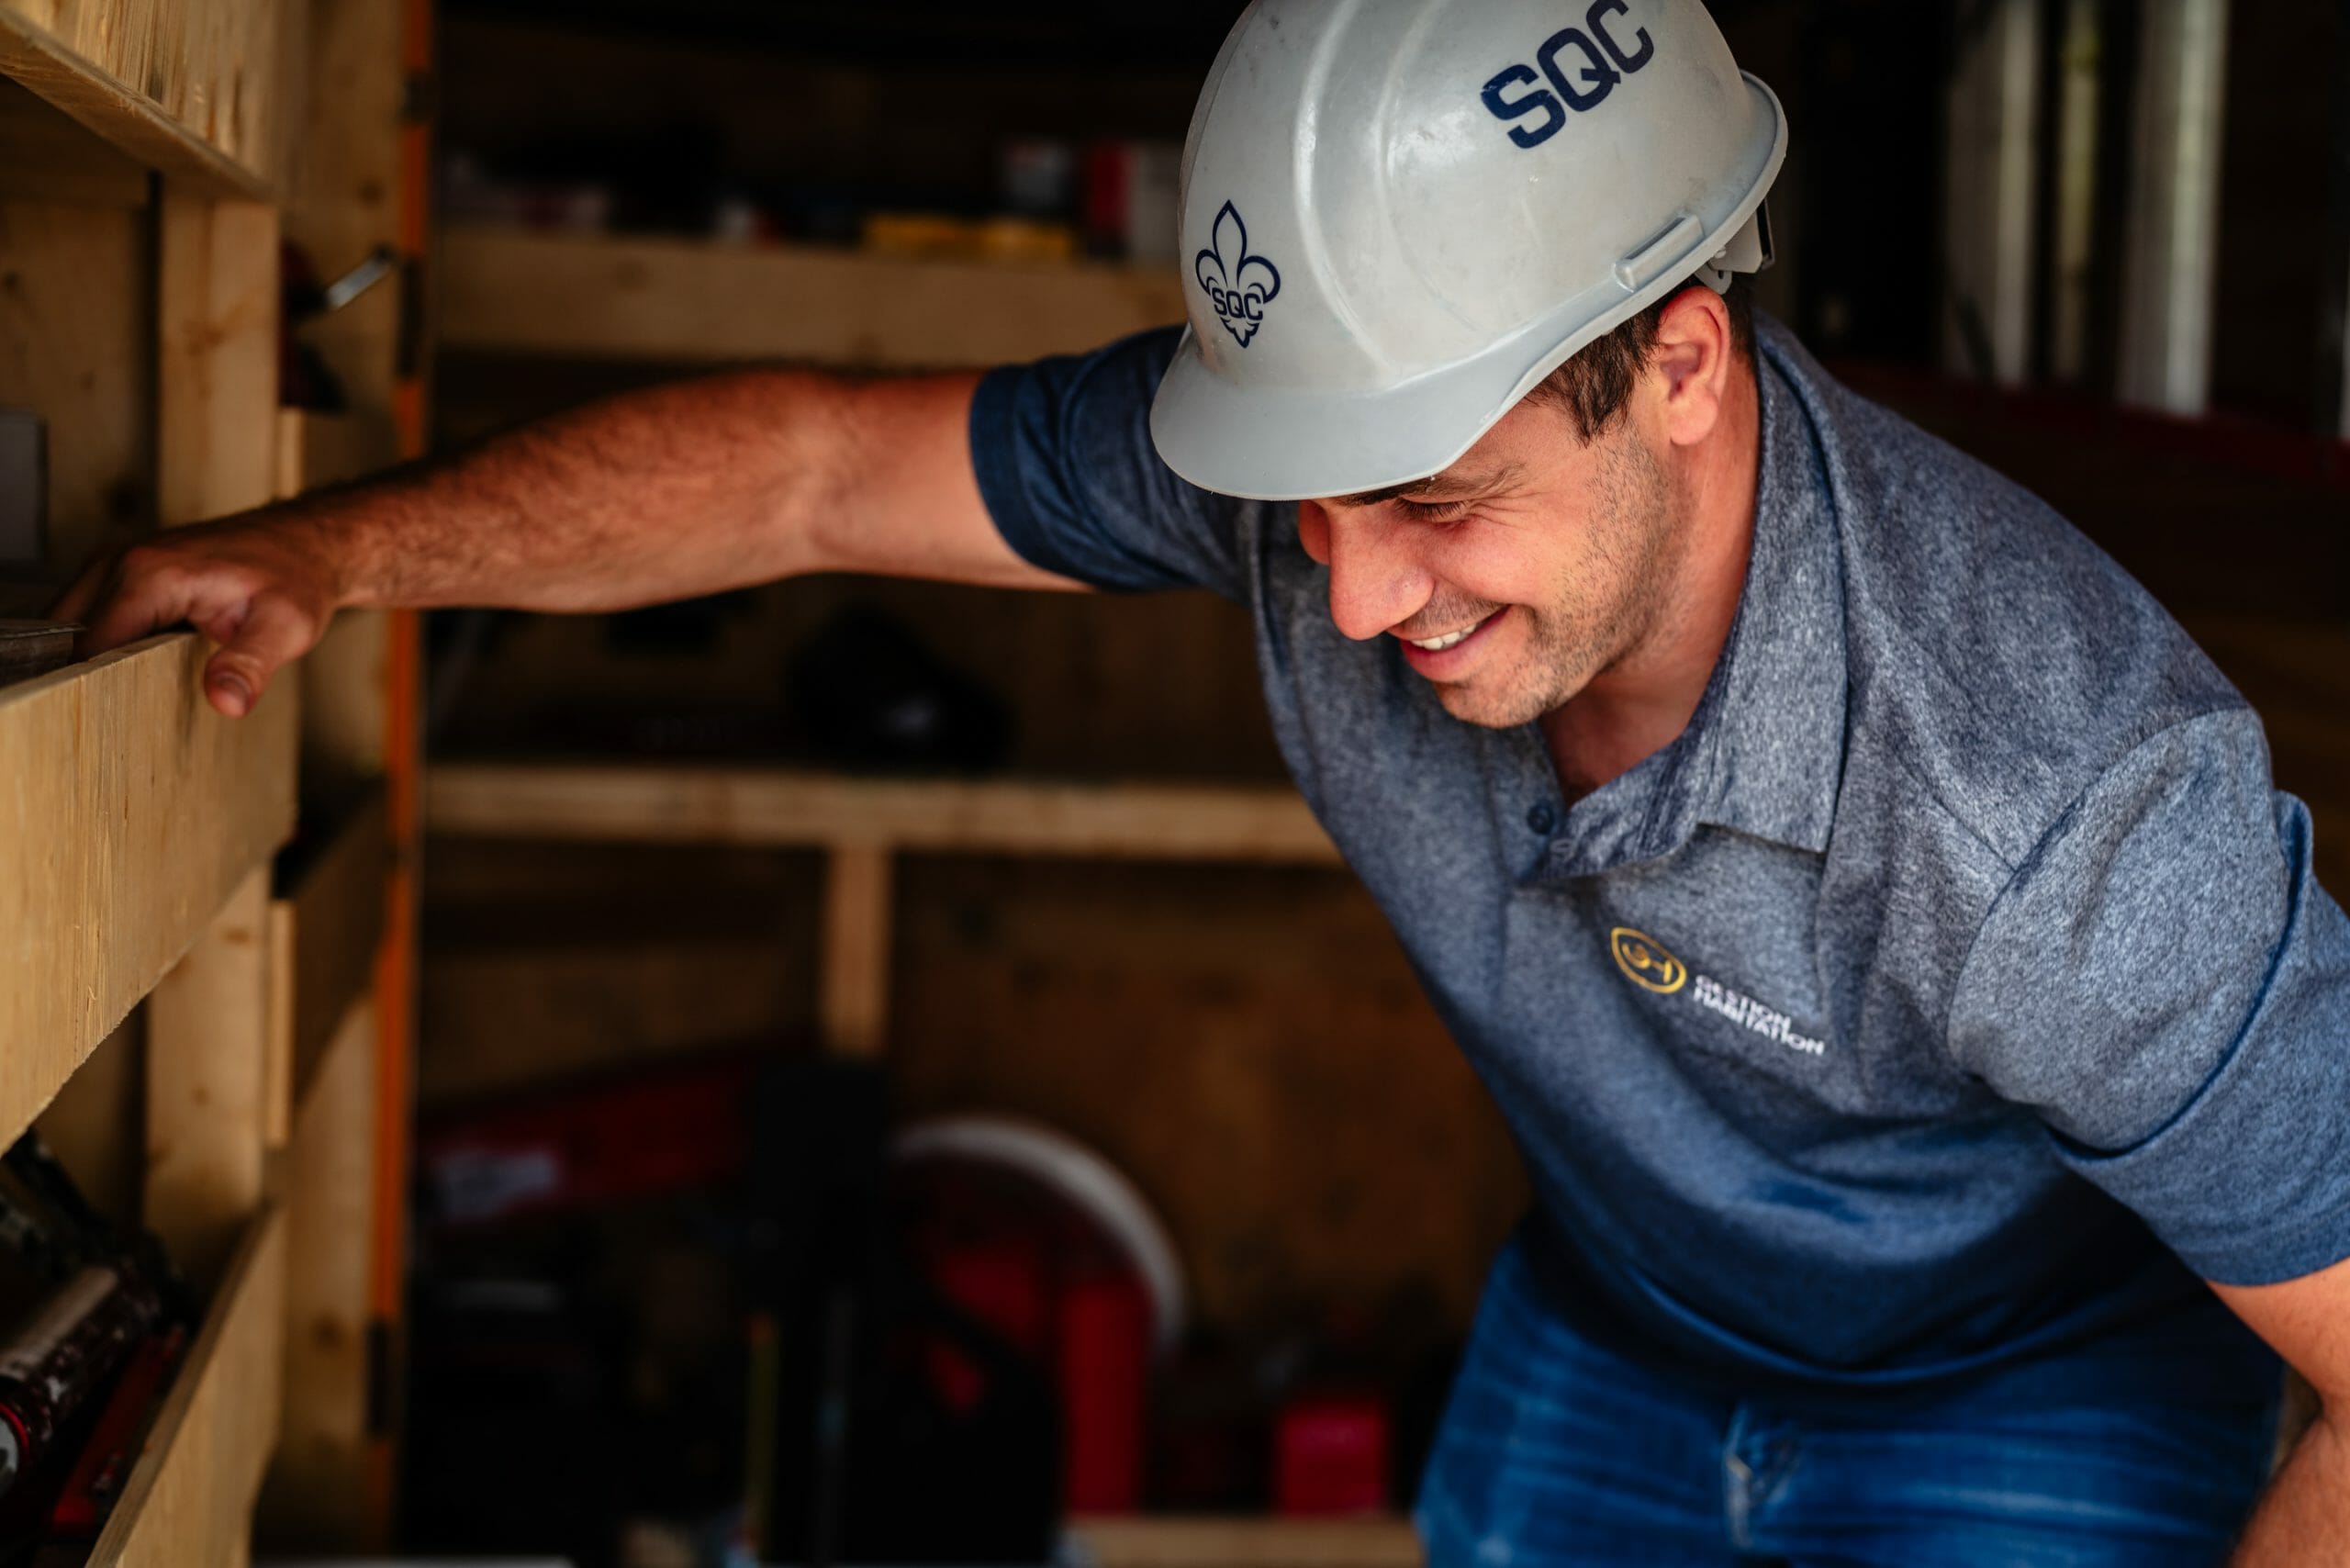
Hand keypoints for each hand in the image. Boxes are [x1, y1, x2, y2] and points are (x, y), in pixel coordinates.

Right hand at [49, 510, 347, 717]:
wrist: (307, 542)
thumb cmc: (298, 579)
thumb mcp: (285, 628)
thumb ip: (249, 666)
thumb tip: (226, 702)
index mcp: (151, 576)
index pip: (90, 647)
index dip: (94, 689)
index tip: (108, 725)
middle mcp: (122, 562)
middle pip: (68, 638)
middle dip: (82, 678)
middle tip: (115, 719)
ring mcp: (118, 562)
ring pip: (71, 627)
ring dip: (86, 662)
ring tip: (123, 696)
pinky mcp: (123, 570)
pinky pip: (88, 615)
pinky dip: (97, 645)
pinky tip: (128, 671)